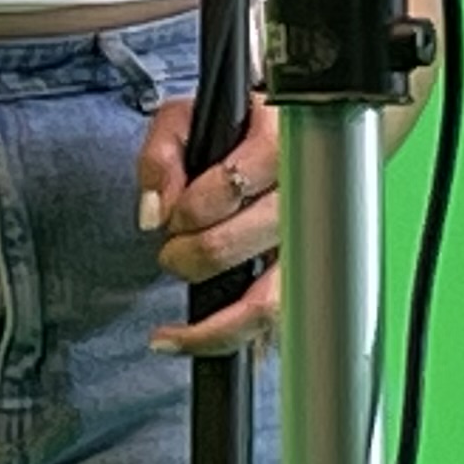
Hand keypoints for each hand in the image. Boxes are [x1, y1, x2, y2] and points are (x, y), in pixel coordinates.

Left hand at [137, 95, 281, 356]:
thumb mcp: (186, 119)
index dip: (193, 208)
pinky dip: (236, 341)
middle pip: (248, 241)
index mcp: (280, 143)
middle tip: (171, 254)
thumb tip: (153, 213)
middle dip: (195, 255)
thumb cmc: (235, 127)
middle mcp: (304, 198)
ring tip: (170, 334)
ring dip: (214, 323)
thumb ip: (161, 156)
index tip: (173, 217)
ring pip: (272, 301)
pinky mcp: (304, 280)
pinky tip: (196, 344)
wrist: (293, 135)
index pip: (236, 185)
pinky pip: (277, 327)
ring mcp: (311, 245)